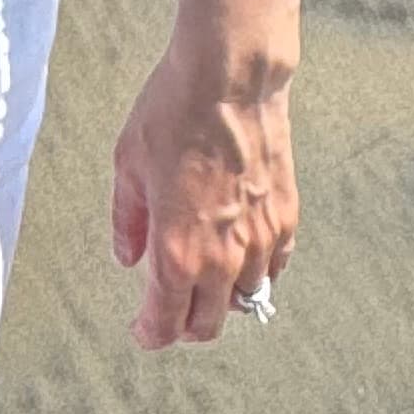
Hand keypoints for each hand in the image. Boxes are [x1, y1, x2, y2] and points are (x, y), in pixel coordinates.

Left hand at [110, 41, 296, 350]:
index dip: (150, 334)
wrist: (229, 79)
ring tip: (205, 277)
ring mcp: (259, 242)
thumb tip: (128, 255)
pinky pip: (274, 267)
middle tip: (170, 311)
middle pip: (206, 324)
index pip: (165, 323)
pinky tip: (241, 255)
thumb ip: (128, 220)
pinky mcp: (285, 219)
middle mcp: (222, 260)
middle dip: (184, 326)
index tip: (142, 331)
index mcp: (176, 253)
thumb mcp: (128, 165)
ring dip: (222, 298)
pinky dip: (257, 272)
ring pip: (244, 299)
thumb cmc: (173, 113)